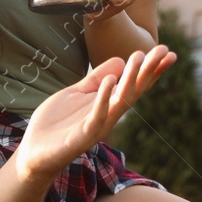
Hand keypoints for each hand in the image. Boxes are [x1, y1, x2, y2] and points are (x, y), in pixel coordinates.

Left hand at [15, 46, 174, 180]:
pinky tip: (111, 80)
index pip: (134, 84)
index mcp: (108, 104)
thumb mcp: (77, 93)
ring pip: (120, 101)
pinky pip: (98, 115)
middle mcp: (108, 115)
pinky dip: (104, 98)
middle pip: (133, 90)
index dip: (151, 69)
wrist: (34, 151)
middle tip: (163, 51)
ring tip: (138, 57)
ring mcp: (97, 125)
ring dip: (130, 79)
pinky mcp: (83, 135)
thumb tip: (120, 60)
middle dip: (148, 70)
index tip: (167, 52)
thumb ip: (96, 78)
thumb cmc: (57, 123)